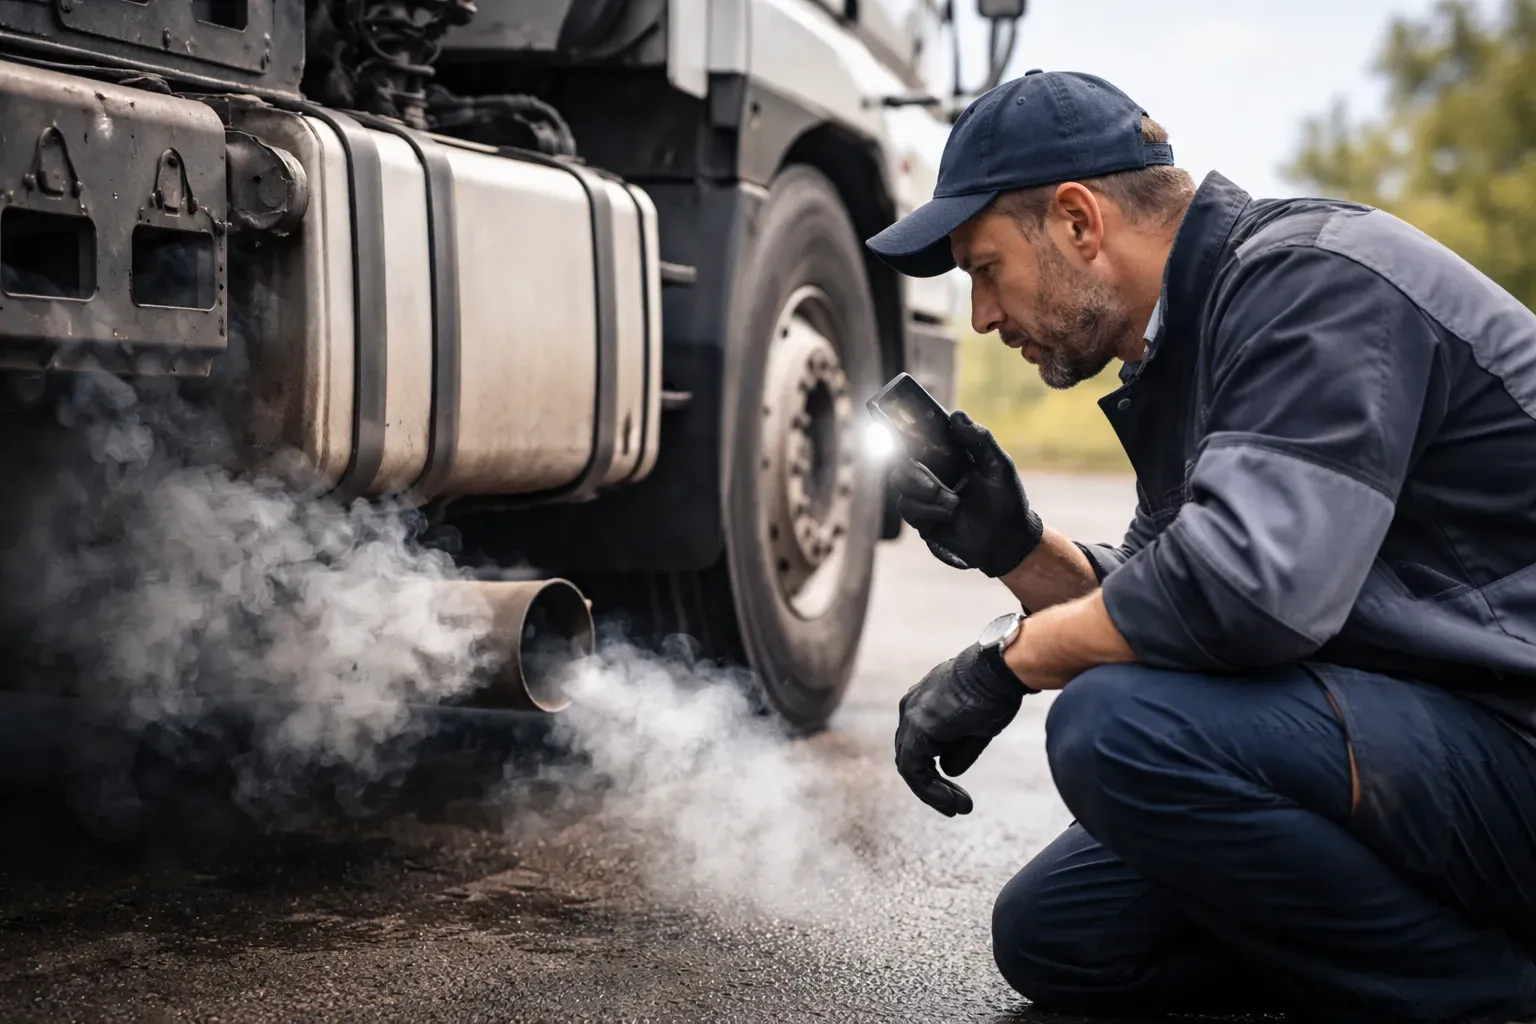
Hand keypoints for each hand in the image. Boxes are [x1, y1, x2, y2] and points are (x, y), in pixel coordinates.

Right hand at [888, 411, 1043, 576]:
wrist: (1007, 540)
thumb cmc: (1007, 500)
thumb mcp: (998, 466)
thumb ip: (979, 439)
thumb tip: (956, 415)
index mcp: (949, 457)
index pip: (919, 440)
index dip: (906, 435)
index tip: (902, 435)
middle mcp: (933, 474)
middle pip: (901, 465)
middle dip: (915, 476)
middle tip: (935, 489)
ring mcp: (926, 497)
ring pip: (901, 488)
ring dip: (926, 497)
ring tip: (953, 505)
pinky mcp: (923, 518)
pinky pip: (908, 509)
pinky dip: (928, 512)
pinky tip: (948, 517)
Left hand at [894, 642, 1026, 815]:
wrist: (1000, 671)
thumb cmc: (996, 691)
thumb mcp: (977, 726)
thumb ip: (959, 749)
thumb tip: (948, 771)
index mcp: (924, 702)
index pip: (920, 744)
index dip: (936, 772)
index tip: (959, 792)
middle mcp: (911, 707)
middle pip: (912, 756)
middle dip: (934, 785)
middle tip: (960, 805)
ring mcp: (910, 717)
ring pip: (910, 766)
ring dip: (933, 792)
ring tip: (958, 808)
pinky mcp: (917, 729)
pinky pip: (913, 770)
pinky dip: (929, 790)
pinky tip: (952, 804)